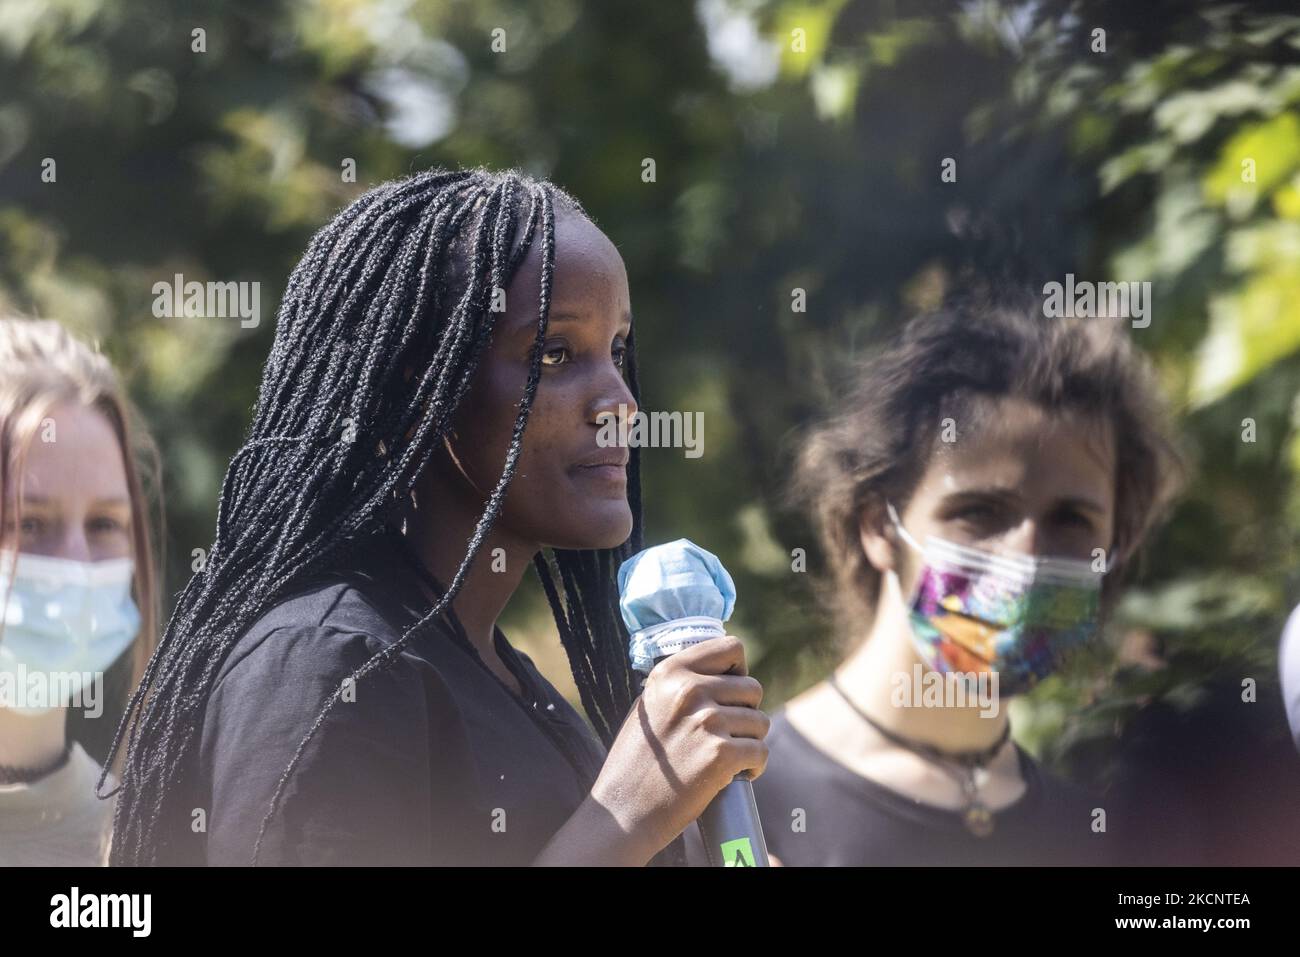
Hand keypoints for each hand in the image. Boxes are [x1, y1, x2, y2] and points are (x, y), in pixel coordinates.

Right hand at [590, 635, 768, 860]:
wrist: (623, 811)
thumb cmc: (635, 762)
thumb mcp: (649, 707)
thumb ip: (681, 686)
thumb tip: (722, 675)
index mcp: (670, 672)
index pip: (731, 648)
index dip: (738, 671)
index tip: (731, 693)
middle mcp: (689, 690)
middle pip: (752, 688)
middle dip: (746, 713)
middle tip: (728, 735)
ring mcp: (706, 722)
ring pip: (760, 722)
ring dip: (750, 742)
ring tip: (728, 758)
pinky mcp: (720, 755)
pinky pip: (760, 752)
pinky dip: (754, 767)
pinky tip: (737, 776)